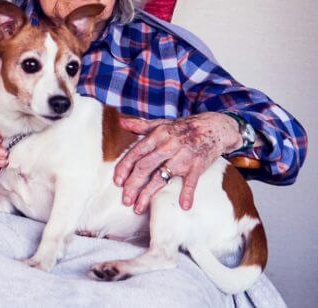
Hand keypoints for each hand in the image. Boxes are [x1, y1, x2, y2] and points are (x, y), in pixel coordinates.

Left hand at [114, 113, 242, 212]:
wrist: (213, 127)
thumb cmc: (183, 128)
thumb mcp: (161, 124)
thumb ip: (140, 126)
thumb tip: (121, 123)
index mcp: (157, 136)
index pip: (136, 153)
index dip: (125, 168)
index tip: (117, 182)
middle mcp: (167, 146)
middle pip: (145, 167)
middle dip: (133, 185)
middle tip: (125, 200)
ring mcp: (183, 157)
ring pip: (161, 177)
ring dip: (148, 194)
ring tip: (139, 207)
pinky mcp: (197, 165)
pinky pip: (191, 181)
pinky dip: (188, 193)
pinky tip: (184, 206)